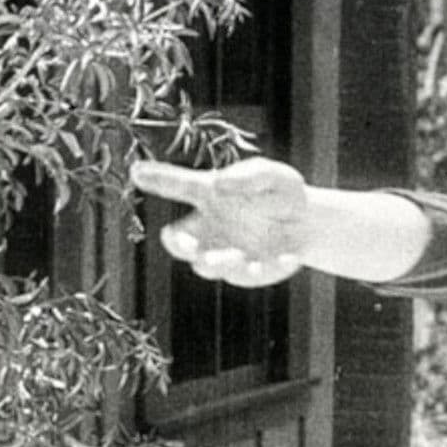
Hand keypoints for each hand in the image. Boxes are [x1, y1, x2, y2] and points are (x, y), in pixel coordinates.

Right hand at [130, 157, 308, 286]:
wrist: (308, 222)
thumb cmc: (278, 192)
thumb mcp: (270, 176)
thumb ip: (246, 176)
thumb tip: (218, 184)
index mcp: (206, 197)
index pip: (178, 186)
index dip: (158, 179)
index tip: (139, 171)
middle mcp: (209, 229)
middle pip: (178, 242)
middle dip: (178, 244)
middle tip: (187, 243)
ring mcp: (227, 253)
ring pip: (209, 266)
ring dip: (219, 263)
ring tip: (238, 256)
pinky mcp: (252, 272)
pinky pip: (253, 275)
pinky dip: (269, 268)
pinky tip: (290, 258)